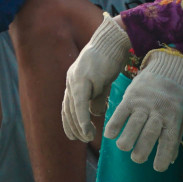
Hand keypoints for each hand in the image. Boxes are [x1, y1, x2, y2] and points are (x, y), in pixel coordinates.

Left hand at [61, 15, 131, 143]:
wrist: (114, 42)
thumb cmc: (110, 60)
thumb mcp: (102, 82)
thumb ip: (97, 97)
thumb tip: (94, 114)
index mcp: (74, 81)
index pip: (68, 106)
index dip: (70, 122)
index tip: (75, 136)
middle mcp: (71, 80)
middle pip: (67, 109)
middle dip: (73, 127)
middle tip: (81, 139)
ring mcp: (75, 79)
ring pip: (72, 108)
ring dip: (79, 126)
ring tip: (87, 137)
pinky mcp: (82, 78)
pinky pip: (79, 103)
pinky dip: (82, 118)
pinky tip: (86, 129)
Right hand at [104, 48, 182, 172]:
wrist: (167, 69)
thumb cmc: (176, 97)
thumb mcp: (182, 115)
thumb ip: (175, 135)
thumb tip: (169, 159)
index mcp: (174, 116)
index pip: (169, 140)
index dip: (163, 156)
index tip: (157, 168)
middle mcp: (159, 110)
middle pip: (149, 134)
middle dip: (142, 150)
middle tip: (137, 159)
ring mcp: (144, 103)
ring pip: (133, 124)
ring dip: (126, 139)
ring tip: (123, 148)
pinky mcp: (131, 97)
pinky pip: (120, 112)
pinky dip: (114, 124)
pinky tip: (109, 135)